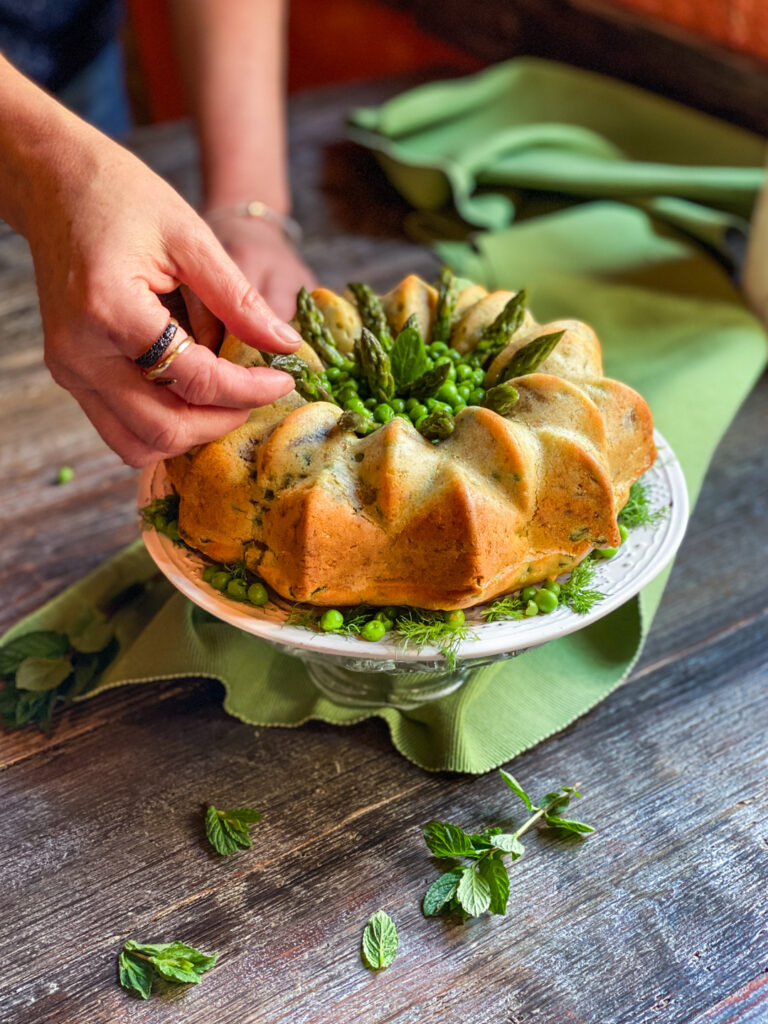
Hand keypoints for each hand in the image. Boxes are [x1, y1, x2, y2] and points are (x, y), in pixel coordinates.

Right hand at [24, 125, 301, 466]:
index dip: (248, 389)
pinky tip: (190, 387)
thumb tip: (286, 346)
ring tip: (222, 393)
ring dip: (189, 430)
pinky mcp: (71, 376)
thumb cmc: (123, 198)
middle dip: (220, 419)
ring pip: (137, 444)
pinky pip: (121, 426)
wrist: (56, 185)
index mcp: (110, 310)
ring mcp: (70, 370)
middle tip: (255, 393)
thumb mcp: (192, 238)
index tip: (284, 379)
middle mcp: (81, 353)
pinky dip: (162, 420)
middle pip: (163, 429)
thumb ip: (239, 299)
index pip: (194, 379)